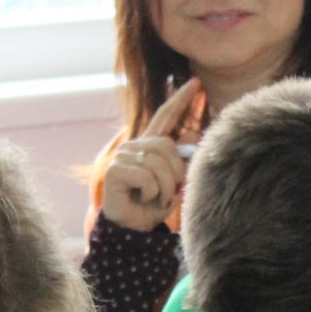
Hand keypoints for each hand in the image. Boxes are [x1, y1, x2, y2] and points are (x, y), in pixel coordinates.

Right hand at [99, 79, 201, 231]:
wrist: (133, 228)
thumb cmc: (152, 206)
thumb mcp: (174, 182)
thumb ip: (181, 161)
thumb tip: (193, 137)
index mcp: (149, 146)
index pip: (165, 116)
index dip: (180, 100)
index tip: (195, 83)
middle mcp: (134, 146)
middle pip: (167, 146)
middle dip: (175, 173)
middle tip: (169, 193)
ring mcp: (123, 156)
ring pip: (159, 163)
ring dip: (165, 188)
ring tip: (156, 198)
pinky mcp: (115, 169)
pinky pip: (147, 177)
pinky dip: (152, 193)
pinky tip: (141, 198)